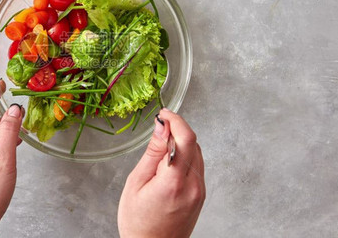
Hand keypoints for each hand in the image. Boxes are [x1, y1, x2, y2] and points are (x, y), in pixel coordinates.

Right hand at [118, 109, 204, 237]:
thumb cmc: (138, 222)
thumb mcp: (136, 182)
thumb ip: (152, 153)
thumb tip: (162, 127)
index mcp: (174, 182)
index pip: (186, 139)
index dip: (176, 120)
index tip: (164, 114)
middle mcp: (193, 185)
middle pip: (194, 143)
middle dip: (178, 129)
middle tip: (159, 126)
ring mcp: (200, 191)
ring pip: (197, 152)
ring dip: (182, 141)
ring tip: (161, 146)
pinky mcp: (201, 195)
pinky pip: (196, 165)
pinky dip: (185, 155)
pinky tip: (169, 161)